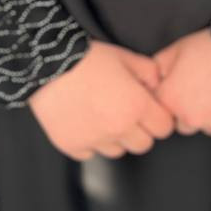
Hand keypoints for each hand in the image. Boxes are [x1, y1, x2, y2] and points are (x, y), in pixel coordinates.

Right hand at [28, 38, 175, 159]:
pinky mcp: (71, 146)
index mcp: (136, 106)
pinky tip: (82, 121)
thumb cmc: (86, 58)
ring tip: (101, 115)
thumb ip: (149, 72)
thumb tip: (157, 86)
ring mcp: (94, 140)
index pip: (164, 128)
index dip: (158, 118)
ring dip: (114, 138)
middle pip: (143, 145)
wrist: (46, 63)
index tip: (149, 111)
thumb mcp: (124, 56)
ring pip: (117, 151)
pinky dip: (88, 142)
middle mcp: (118, 128)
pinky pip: (89, 153)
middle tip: (124, 113)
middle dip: (139, 131)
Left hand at [153, 29, 210, 135]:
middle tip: (203, 88)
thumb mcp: (175, 49)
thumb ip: (157, 68)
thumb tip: (150, 79)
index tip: (182, 87)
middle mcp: (191, 118)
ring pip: (209, 125)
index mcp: (171, 101)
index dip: (173, 97)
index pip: (162, 110)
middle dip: (191, 110)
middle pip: (184, 123)